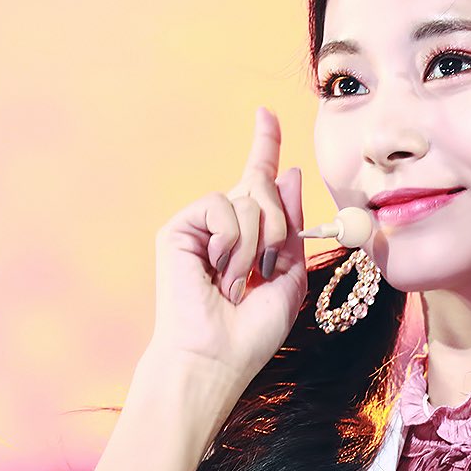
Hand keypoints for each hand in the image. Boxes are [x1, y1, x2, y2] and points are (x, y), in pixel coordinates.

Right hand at [149, 106, 308, 381]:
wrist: (216, 357)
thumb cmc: (252, 330)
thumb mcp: (289, 274)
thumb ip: (291, 224)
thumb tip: (289, 171)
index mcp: (250, 235)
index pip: (259, 181)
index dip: (264, 145)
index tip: (265, 113)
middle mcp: (224, 225)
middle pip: (264, 187)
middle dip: (278, 223)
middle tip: (264, 267)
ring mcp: (200, 225)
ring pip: (248, 197)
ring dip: (256, 242)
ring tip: (237, 281)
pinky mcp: (178, 228)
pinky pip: (221, 205)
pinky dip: (232, 240)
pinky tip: (219, 270)